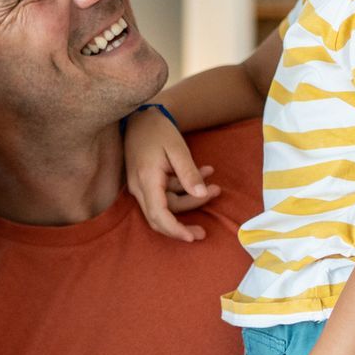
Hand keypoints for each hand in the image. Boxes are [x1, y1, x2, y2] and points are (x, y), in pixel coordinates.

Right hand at [124, 108, 220, 242]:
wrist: (139, 117)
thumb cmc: (157, 130)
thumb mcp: (177, 148)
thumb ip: (189, 173)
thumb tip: (201, 195)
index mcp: (146, 180)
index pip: (158, 214)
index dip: (175, 229)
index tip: (192, 237)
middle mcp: (139, 188)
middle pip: (160, 217)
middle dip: (183, 224)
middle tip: (205, 230)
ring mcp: (141, 186)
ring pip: (166, 205)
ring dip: (190, 199)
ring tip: (215, 186)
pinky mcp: (146, 183)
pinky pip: (165, 194)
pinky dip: (183, 189)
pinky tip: (203, 174)